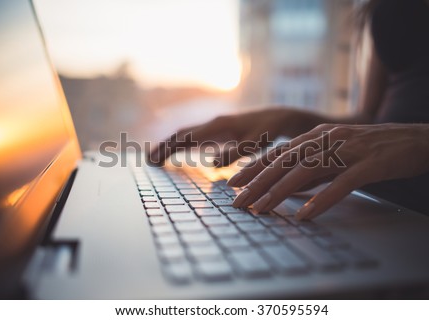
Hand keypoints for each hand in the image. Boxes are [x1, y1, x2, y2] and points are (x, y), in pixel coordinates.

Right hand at [148, 108, 322, 165]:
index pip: (186, 137)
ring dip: (171, 145)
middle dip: (164, 146)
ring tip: (155, 158)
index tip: (154, 159)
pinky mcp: (219, 131)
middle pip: (181, 134)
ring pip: (187, 134)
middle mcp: (213, 124)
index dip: (169, 148)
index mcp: (218, 126)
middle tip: (148, 161)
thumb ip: (236, 152)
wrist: (280, 117)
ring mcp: (215, 127)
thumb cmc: (270, 130)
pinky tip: (178, 153)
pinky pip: (196, 137)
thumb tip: (212, 163)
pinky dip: (182, 145)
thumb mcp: (257, 142)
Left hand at [227, 123, 428, 219]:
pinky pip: (342, 183)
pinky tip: (306, 215)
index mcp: (317, 136)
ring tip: (262, 210)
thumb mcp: (336, 153)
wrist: (415, 139)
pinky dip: (322, 199)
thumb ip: (313, 168)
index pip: (278, 153)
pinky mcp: (369, 163)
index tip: (233, 184)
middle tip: (238, 202)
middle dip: (258, 183)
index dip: (254, 168)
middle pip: (285, 162)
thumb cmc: (372, 149)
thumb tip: (287, 187)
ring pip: (306, 171)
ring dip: (280, 192)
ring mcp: (348, 149)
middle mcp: (327, 139)